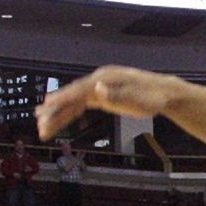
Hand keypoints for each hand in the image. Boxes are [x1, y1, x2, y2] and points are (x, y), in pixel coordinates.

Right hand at [36, 66, 179, 140]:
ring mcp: (99, 87)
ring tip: (42, 126)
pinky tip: (59, 119)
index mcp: (104, 79)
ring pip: (74, 102)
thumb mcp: (138, 100)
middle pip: (72, 96)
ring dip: (59, 114)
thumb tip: (97, 89)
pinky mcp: (102, 95)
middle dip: (55, 112)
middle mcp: (98, 80)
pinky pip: (81, 105)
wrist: (165, 93)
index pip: (78, 90)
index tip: (45, 107)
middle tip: (40, 125)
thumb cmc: (153, 98)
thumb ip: (116, 96)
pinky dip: (70, 112)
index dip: (61, 99)